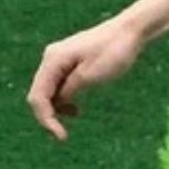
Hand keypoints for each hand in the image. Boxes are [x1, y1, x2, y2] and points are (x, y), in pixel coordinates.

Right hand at [27, 11, 148, 141]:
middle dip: (49, 115)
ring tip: (76, 115)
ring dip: (56, 107)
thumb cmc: (114, 52)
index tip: (61, 136)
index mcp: (53, 60)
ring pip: (48, 90)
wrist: (130, 31)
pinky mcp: (69, 61)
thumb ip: (68, 90)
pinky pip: (59, 84)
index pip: (38, 96)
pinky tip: (75, 108)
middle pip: (39, 94)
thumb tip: (56, 103)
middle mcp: (51, 58)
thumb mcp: (90, 76)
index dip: (46, 119)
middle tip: (63, 135)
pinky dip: (64, 98)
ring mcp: (59, 58)